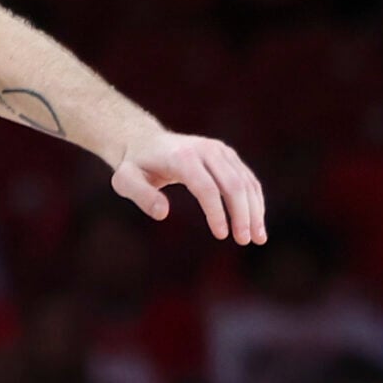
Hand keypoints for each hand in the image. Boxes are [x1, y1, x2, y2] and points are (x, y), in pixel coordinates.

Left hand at [111, 130, 265, 244]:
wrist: (145, 141)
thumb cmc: (134, 166)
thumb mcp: (125, 180)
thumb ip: (141, 196)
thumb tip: (162, 214)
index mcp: (183, 157)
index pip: (207, 188)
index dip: (217, 212)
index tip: (222, 235)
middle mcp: (207, 150)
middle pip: (233, 184)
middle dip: (242, 214)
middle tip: (244, 241)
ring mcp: (221, 151)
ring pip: (246, 182)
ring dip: (255, 210)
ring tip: (258, 238)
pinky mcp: (228, 155)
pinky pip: (247, 179)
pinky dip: (255, 201)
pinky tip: (256, 222)